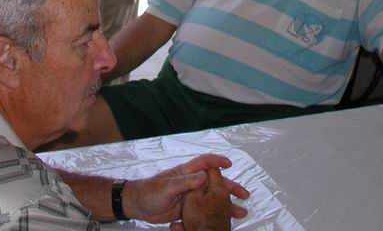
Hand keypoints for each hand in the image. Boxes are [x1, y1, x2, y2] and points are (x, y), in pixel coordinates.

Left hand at [123, 154, 248, 224]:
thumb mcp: (167, 187)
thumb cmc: (149, 192)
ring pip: (212, 198)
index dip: (217, 161)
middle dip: (230, 188)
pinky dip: (215, 213)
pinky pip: (205, 209)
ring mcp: (190, 196)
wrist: (138, 206)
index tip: (229, 164)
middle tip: (244, 194)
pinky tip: (223, 220)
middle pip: (214, 183)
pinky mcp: (188, 208)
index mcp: (185, 172)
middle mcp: (190, 182)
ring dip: (226, 203)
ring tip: (240, 211)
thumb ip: (185, 182)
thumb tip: (204, 177)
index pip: (205, 163)